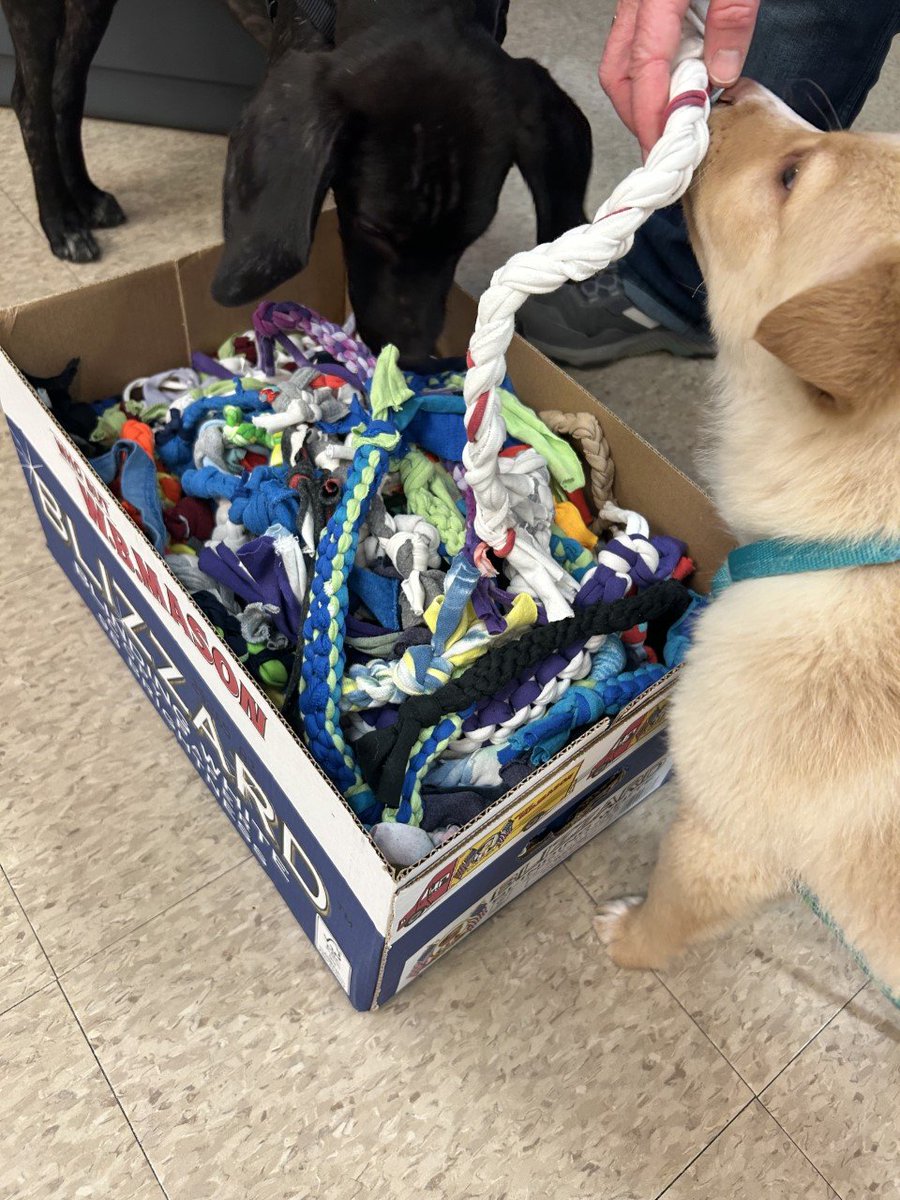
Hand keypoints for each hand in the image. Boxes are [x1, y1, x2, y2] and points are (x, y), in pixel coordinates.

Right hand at [599, 0, 760, 155]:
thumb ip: (731, 18)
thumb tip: (721, 70)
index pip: (645, 69)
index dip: (651, 116)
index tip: (663, 146)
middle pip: (619, 74)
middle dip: (638, 116)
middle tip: (664, 141)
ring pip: (621, 60)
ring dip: (642, 95)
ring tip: (674, 112)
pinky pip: (634, 42)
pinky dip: (650, 70)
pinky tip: (677, 76)